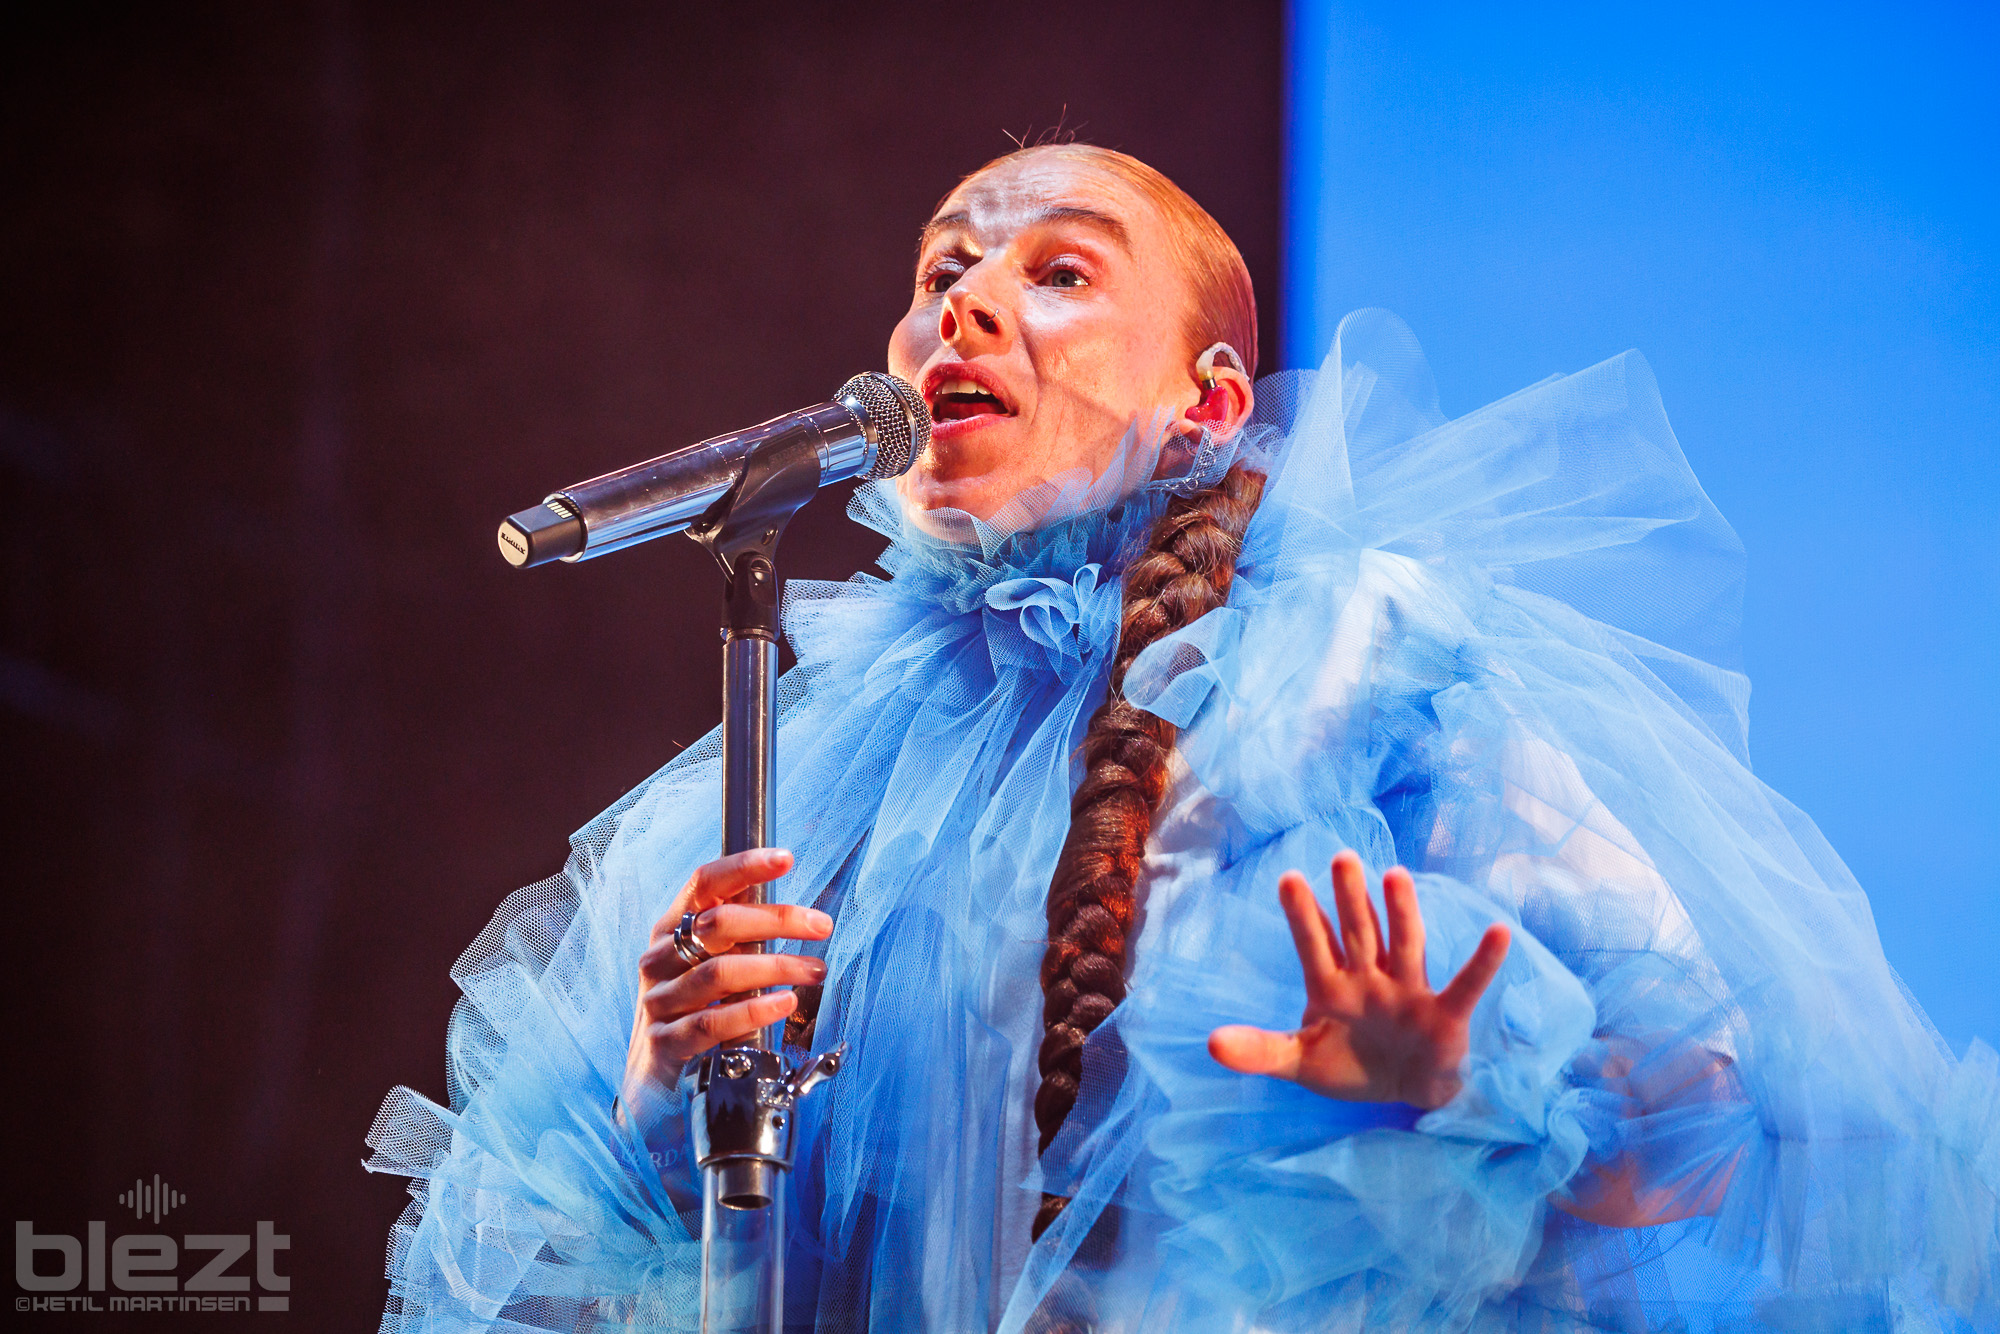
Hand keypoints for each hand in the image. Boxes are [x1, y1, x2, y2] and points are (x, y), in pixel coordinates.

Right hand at [620, 848, 830, 1116]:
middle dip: (777, 920)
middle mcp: (659, 958)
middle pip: (718, 923)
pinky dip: (753, 1011)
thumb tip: (789, 907)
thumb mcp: (713, 969)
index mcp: (671, 930)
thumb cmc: (691, 1016)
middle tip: (821, 926)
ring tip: (814, 970)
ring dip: (776, 967)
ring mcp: (658, 1001)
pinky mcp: (664, 1043)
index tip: (785, 858)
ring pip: (720, 972)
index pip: (704, 883)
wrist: (653, 1087)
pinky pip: (710, 1022)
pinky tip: (784, 1005)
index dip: (743, 866)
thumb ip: (739, 938)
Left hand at [1207, 850, 1509, 1108]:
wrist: (1403, 1095)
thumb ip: (1259, 1050)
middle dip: (1350, 898)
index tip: (1288, 877)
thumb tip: (1209, 1044)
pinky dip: (1483, 961)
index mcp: (1332, 985)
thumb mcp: (1299, 1062)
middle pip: (1359, 931)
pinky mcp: (1444, 1014)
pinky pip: (1465, 983)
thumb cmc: (1350, 1066)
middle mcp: (1370, 977)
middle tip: (1343, 857)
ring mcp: (1408, 991)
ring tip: (1397, 875)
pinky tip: (1499, 932)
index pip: (1314, 944)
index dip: (1303, 914)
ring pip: (1405, 944)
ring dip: (1402, 913)